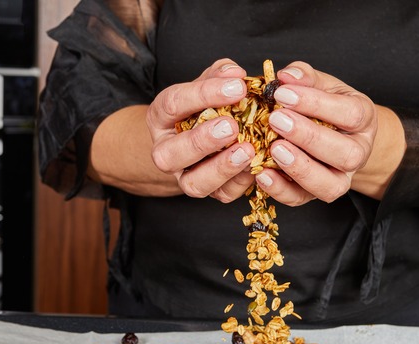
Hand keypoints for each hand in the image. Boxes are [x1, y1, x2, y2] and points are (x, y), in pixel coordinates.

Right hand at [147, 59, 256, 201]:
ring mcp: (184, 175)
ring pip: (193, 183)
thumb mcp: (208, 82)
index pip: (173, 104)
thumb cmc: (205, 103)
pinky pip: (222, 194)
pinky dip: (241, 182)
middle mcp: (166, 150)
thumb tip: (235, 73)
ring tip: (247, 150)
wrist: (199, 132)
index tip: (237, 86)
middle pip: (170, 155)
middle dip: (201, 142)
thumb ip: (219, 75)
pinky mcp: (209, 190)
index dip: (204, 95)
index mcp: (161, 117)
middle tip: (231, 126)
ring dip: (221, 168)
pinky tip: (257, 166)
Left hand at [257, 62, 402, 204]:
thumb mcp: (321, 84)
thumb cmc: (325, 105)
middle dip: (308, 137)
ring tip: (274, 149)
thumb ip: (305, 77)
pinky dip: (281, 190)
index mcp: (363, 120)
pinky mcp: (316, 193)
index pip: (349, 114)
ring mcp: (341, 178)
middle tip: (276, 120)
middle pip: (345, 153)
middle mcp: (358, 153)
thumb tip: (286, 76)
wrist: (335, 133)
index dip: (316, 104)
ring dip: (300, 168)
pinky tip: (261, 173)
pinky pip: (302, 199)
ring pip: (330, 185)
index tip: (283, 94)